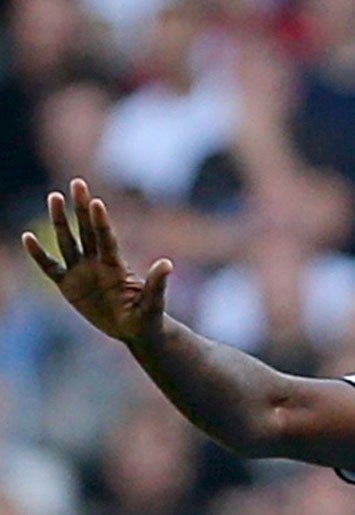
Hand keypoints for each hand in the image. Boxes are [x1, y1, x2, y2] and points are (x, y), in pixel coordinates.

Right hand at [21, 178, 171, 345]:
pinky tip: (27, 238)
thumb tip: (167, 264)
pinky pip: (50, 267)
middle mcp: (97, 262)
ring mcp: (82, 271)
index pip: (107, 239)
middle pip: (87, 231)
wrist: (135, 331)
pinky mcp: (69, 285)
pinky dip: (39, 255)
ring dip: (60, 221)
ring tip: (55, 196)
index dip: (101, 222)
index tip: (96, 202)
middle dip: (81, 208)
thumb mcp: (153, 304)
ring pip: (68, 242)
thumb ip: (157, 285)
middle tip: (78, 182)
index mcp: (116, 266)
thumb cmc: (148, 317)